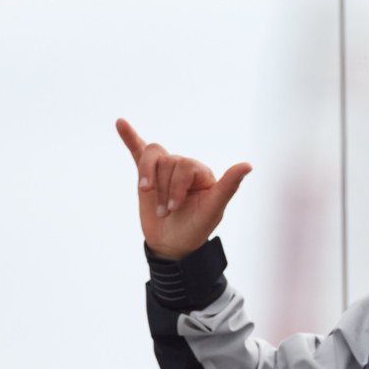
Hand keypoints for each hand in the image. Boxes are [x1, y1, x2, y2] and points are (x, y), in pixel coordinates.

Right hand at [117, 118, 251, 260]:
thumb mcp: (213, 209)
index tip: (175, 207)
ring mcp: (164, 170)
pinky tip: (120, 123)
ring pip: (152, 157)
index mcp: (202, 173)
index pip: (185, 165)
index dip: (177, 186)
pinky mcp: (147, 175)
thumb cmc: (195, 228)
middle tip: (166, 211)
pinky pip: (138, 150)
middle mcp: (184, 168)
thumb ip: (229, 186)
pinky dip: (129, 136)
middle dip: (163, 189)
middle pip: (167, 161)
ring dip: (148, 179)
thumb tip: (248, 165)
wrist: (172, 245)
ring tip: (150, 197)